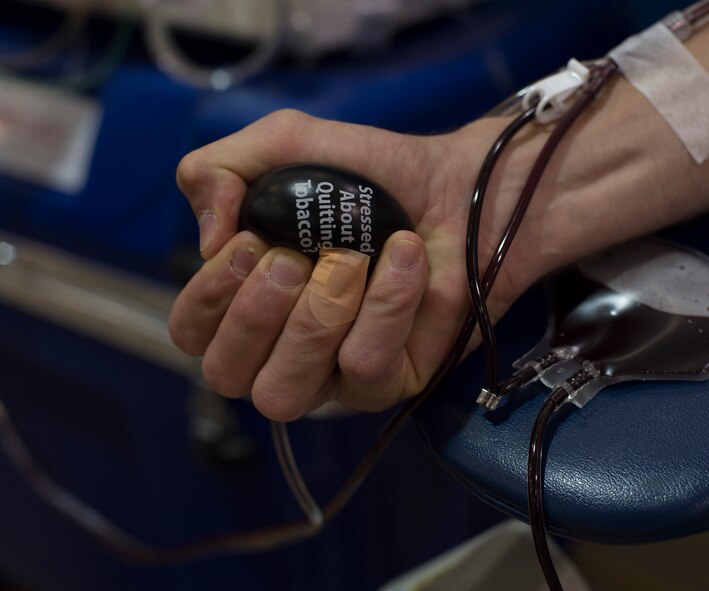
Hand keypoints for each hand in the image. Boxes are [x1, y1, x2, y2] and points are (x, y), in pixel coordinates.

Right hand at [168, 109, 558, 420]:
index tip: (248, 243)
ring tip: (350, 260)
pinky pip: (364, 368)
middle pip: (228, 376)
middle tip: (294, 259)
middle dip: (255, 314)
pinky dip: (383, 306)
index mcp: (249, 301)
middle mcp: (283, 346)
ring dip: (313, 319)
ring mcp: (336, 374)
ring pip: (286, 392)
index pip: (192, 335)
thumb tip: (207, 239)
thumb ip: (220, 171)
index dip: (208, 297)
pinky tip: (402, 258)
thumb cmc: (372, 174)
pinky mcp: (390, 381)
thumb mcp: (285, 146)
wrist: (458, 184)